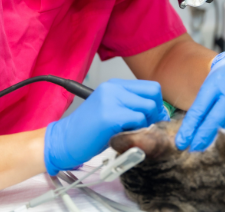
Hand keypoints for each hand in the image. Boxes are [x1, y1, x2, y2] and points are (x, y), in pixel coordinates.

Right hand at [44, 79, 168, 174]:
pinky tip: (125, 135)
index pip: (150, 87)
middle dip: (155, 113)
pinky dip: (137, 130)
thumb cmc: (89, 131)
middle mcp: (113, 87)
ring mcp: (111, 99)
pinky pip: (138, 120)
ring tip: (132, 132)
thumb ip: (131, 106)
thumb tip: (160, 112)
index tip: (154, 118)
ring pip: (148, 107)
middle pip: (153, 95)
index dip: (157, 104)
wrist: (64, 141)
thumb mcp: (111, 110)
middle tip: (146, 127)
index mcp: (114, 84)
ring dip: (146, 123)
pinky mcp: (109, 115)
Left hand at [175, 51, 224, 151]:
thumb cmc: (221, 79)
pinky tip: (224, 145)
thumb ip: (200, 108)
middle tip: (192, 151)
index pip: (200, 109)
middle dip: (203, 138)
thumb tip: (189, 133)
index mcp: (215, 84)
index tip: (181, 143)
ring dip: (218, 141)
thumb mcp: (207, 88)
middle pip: (216, 120)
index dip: (189, 128)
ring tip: (207, 152)